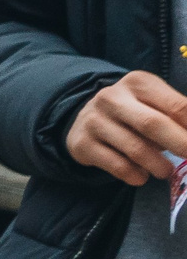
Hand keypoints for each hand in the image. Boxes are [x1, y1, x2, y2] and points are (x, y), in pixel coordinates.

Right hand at [67, 71, 186, 184]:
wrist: (86, 120)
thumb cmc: (133, 112)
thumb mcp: (155, 102)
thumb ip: (178, 114)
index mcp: (138, 83)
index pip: (177, 105)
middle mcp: (111, 98)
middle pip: (153, 124)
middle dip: (180, 144)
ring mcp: (94, 120)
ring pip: (135, 149)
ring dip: (159, 166)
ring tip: (166, 171)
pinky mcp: (83, 144)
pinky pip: (118, 166)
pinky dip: (136, 175)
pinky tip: (141, 175)